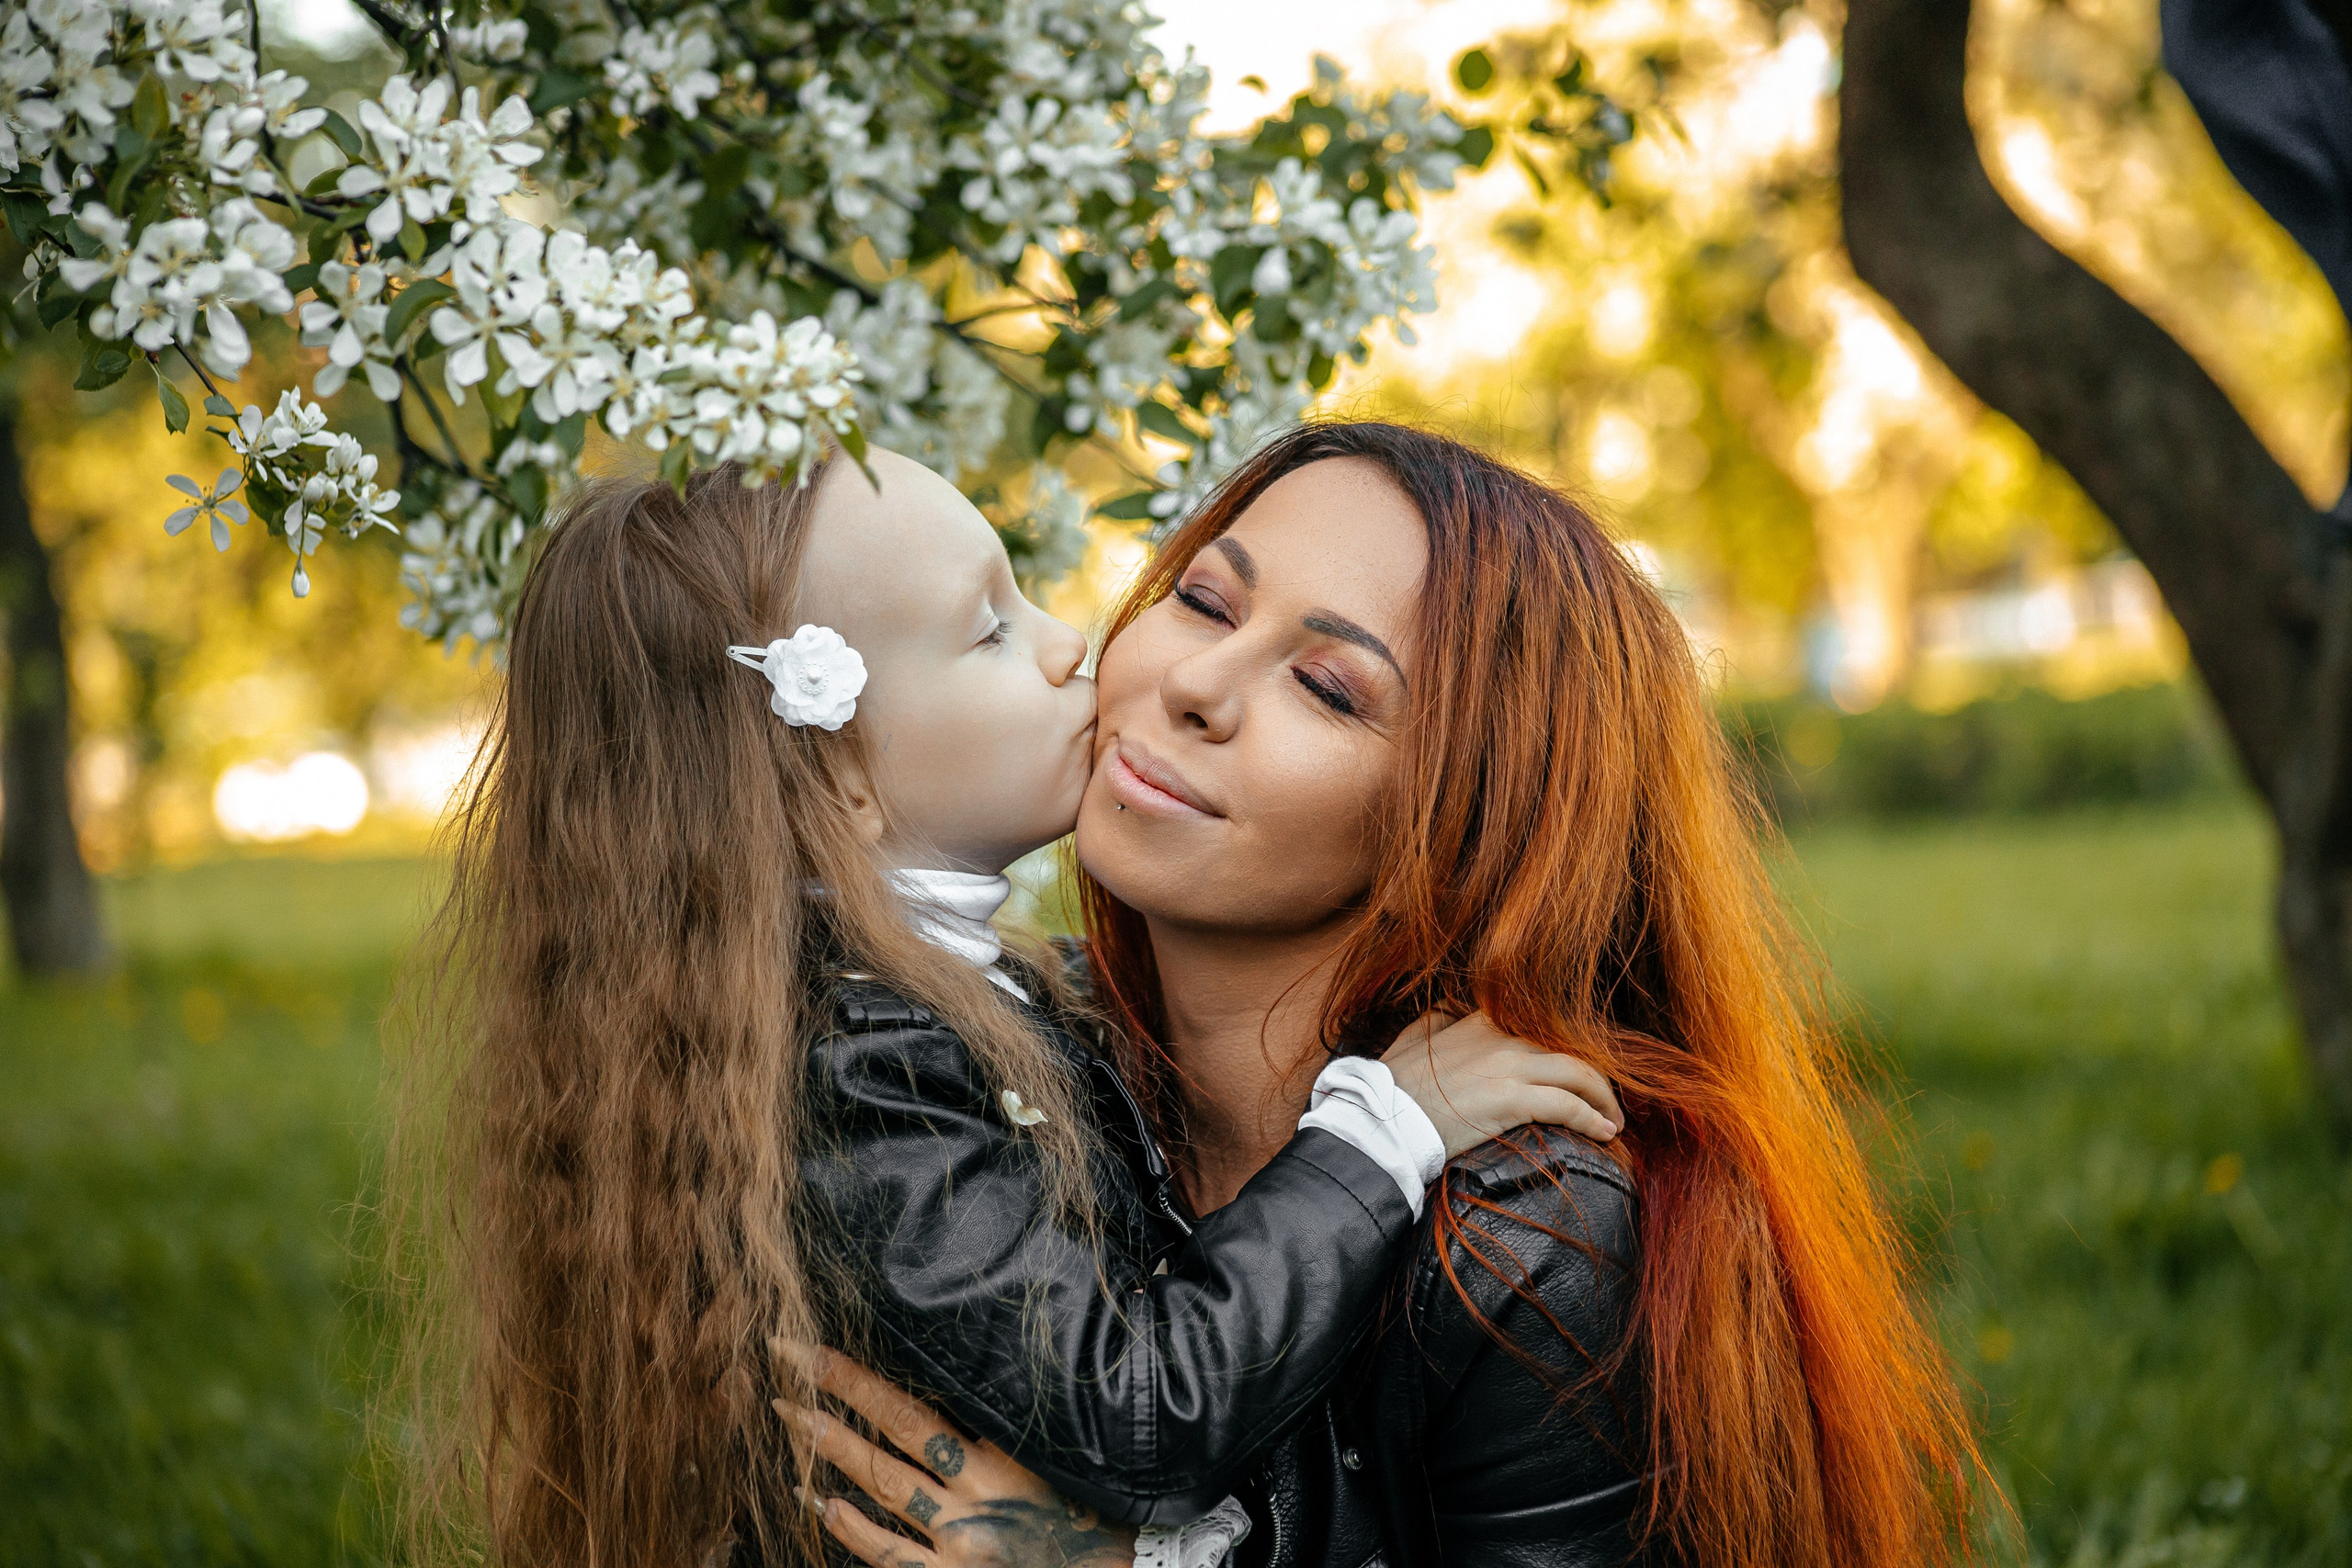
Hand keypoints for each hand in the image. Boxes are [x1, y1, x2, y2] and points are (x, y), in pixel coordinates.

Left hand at [776, 1344, 1136, 1567]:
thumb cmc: (1097, 1513)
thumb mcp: (1057, 1454)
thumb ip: (1007, 1421)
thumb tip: (957, 1371)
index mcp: (1009, 1454)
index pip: (918, 1403)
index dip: (858, 1376)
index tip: (812, 1345)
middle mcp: (979, 1496)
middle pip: (890, 1432)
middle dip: (830, 1393)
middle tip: (781, 1356)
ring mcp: (961, 1544)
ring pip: (880, 1487)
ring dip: (827, 1449)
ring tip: (788, 1416)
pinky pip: (888, 1556)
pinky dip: (850, 1528)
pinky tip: (820, 1503)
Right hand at [1380, 1010, 1622, 1156]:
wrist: (1384, 1117)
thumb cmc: (1395, 1084)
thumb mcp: (1416, 1035)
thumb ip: (1440, 1018)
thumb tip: (1452, 1009)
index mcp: (1482, 1020)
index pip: (1543, 1024)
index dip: (1571, 1046)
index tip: (1584, 1069)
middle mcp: (1501, 1037)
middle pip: (1570, 1049)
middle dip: (1598, 1077)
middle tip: (1609, 1101)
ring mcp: (1508, 1067)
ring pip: (1578, 1073)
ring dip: (1604, 1099)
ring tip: (1614, 1120)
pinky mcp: (1511, 1099)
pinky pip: (1568, 1106)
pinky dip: (1593, 1119)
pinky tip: (1604, 1133)